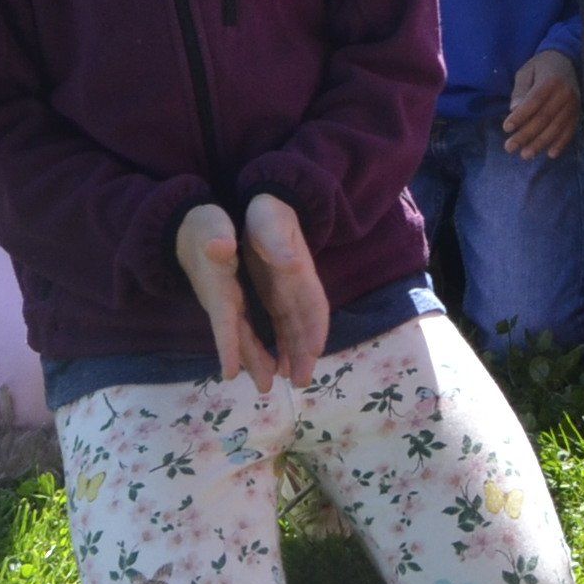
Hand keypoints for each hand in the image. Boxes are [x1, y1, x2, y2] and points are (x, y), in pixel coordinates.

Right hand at [176, 202, 276, 392]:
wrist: (188, 228)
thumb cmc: (203, 225)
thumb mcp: (210, 226)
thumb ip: (215, 237)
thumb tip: (219, 246)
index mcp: (218, 286)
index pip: (223, 318)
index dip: (226, 344)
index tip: (230, 373)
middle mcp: (221, 301)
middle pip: (237, 337)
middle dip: (250, 361)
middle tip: (266, 389)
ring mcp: (227, 304)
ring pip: (244, 338)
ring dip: (257, 360)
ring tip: (270, 384)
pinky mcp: (234, 301)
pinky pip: (248, 330)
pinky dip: (258, 347)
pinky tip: (275, 361)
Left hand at [241, 193, 330, 388]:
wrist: (267, 202)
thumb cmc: (267, 210)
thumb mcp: (269, 218)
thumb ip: (276, 237)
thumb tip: (288, 261)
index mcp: (297, 268)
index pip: (312, 301)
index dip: (315, 326)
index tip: (316, 351)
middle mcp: (296, 285)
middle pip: (306, 322)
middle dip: (306, 351)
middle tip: (303, 381)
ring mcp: (287, 292)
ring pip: (295, 329)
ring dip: (296, 354)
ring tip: (293, 381)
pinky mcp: (276, 295)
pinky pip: (283, 326)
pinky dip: (284, 346)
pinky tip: (278, 365)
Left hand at [503, 51, 582, 159]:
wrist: (566, 59)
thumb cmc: (541, 67)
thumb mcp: (525, 71)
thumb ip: (520, 90)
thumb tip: (514, 109)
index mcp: (550, 80)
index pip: (534, 101)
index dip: (520, 116)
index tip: (506, 128)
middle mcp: (565, 93)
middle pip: (544, 117)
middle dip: (526, 135)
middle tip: (510, 148)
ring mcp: (574, 104)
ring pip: (556, 127)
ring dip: (541, 143)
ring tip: (525, 155)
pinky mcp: (578, 112)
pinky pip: (570, 130)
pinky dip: (561, 143)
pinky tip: (550, 154)